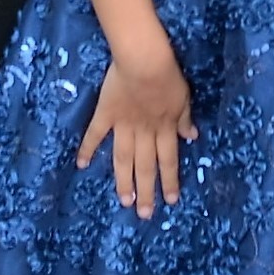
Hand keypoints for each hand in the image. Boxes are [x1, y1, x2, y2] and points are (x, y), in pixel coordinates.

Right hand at [74, 43, 197, 215]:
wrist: (144, 60)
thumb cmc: (168, 75)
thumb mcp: (183, 97)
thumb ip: (184, 119)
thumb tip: (191, 137)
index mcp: (164, 128)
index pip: (168, 160)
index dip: (170, 181)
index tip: (171, 201)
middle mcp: (144, 132)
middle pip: (145, 166)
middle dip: (146, 191)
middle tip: (143, 214)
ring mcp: (123, 125)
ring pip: (123, 158)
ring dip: (123, 180)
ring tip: (123, 200)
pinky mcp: (105, 114)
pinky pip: (95, 134)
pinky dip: (88, 148)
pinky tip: (82, 165)